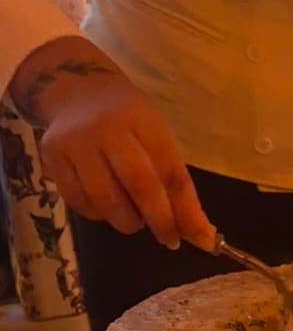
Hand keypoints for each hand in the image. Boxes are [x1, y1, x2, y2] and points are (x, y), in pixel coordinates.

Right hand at [9, 36, 214, 249]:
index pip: (170, 170)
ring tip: (134, 219)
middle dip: (160, 220)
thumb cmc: (127, 122)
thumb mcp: (156, 138)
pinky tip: (106, 208)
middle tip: (169, 240)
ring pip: (105, 200)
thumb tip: (200, 234)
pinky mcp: (52, 157)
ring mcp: (76, 142)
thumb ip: (175, 183)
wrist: (74, 90)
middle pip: (139, 185)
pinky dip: (98, 215)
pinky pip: (79, 202)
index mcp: (143, 121)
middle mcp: (108, 129)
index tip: (202, 239)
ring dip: (127, 221)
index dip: (186, 210)